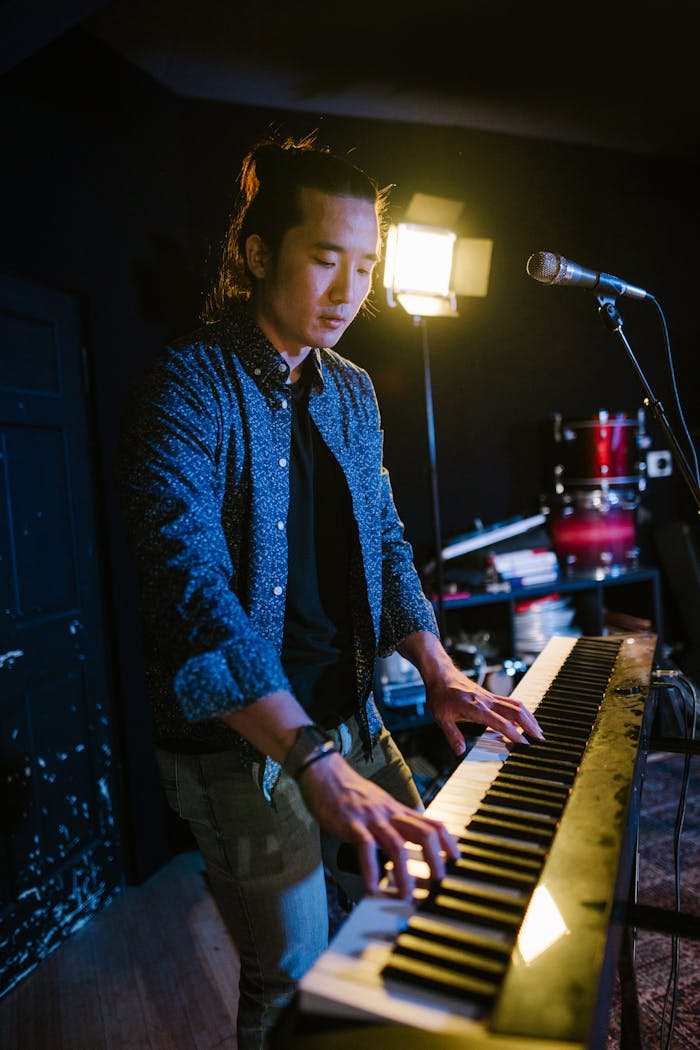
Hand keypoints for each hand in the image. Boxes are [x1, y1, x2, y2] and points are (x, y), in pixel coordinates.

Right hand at [297, 752, 458, 898]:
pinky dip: (370, 869)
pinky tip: (371, 887)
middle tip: (439, 883)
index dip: (449, 842)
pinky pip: (366, 847)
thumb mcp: (379, 804)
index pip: (433, 824)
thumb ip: (394, 821)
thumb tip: (407, 841)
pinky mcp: (352, 824)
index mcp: (398, 810)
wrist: (325, 771)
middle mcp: (390, 813)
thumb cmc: (350, 791)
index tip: (457, 860)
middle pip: (424, 834)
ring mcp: (372, 818)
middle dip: (436, 861)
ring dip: (405, 873)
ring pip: (397, 845)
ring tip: (407, 896)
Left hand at [426, 665, 544, 754]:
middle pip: (515, 711)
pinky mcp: (490, 695)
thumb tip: (460, 751)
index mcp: (476, 708)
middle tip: (540, 738)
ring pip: (516, 704)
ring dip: (529, 717)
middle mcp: (487, 701)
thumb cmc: (440, 694)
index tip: (524, 744)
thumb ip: (452, 735)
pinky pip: (510, 702)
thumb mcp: (441, 718)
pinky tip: (523, 720)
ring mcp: (490, 697)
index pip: (500, 722)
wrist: (440, 674)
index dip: (514, 734)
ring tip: (538, 730)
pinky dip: (521, 711)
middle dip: (530, 725)